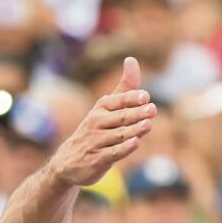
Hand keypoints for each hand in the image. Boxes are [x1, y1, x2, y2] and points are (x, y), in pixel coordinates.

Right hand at [46, 57, 156, 186]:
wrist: (68, 163)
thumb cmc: (94, 131)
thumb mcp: (106, 109)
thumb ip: (124, 89)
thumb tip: (132, 59)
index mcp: (101, 108)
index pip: (118, 101)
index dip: (131, 98)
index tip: (145, 96)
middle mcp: (97, 123)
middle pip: (121, 117)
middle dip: (136, 113)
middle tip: (152, 109)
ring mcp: (97, 141)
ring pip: (118, 134)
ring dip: (134, 130)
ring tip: (148, 125)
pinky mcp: (98, 159)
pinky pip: (113, 153)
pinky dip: (124, 148)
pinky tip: (135, 144)